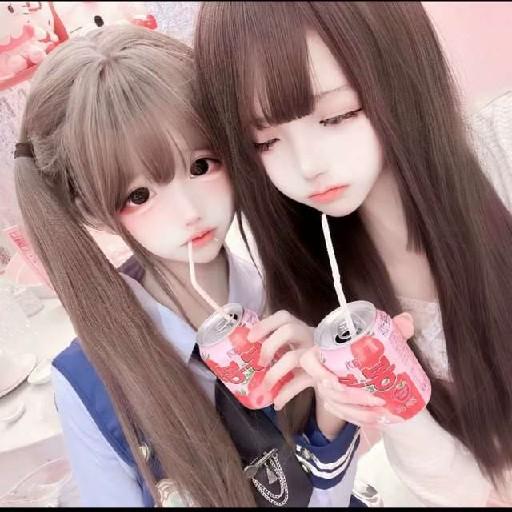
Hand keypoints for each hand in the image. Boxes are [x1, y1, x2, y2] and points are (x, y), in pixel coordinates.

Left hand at [248, 310, 314, 409]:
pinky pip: (301, 382)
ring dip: (274, 374)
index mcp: (298, 327)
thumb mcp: (293, 347)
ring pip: (294, 357)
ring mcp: (316, 354)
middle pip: (289, 330)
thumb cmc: (305, 358)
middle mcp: (308, 336)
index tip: (250, 338)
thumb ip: (276, 346)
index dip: (265, 324)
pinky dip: (286, 393)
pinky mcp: (321, 373)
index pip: (283, 316)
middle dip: (270, 345)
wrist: (334, 376)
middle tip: (260, 362)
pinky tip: (277, 403)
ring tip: (264, 387)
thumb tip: (242, 354)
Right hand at [301, 312, 414, 429]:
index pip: (309, 362)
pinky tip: (378, 419)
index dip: (318, 373)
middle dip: (352, 398)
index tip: (336, 382)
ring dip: (359, 412)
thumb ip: (391, 327)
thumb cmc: (363, 344)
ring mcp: (329, 391)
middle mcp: (322, 372)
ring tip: (382, 412)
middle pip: (328, 391)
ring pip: (338, 406)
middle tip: (377, 399)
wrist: (363, 359)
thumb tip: (407, 320)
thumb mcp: (376, 334)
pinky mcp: (338, 403)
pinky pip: (345, 415)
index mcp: (324, 352)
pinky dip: (360, 419)